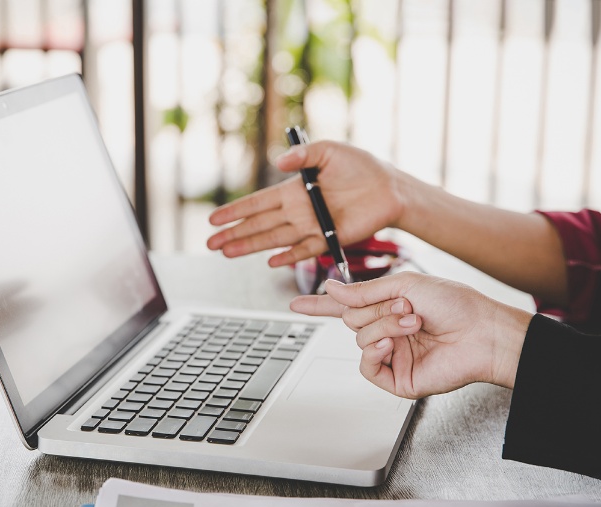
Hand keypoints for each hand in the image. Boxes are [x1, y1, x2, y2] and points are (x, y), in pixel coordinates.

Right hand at [206, 141, 404, 267]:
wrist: (390, 187)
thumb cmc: (361, 166)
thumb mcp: (329, 151)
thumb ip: (303, 155)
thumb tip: (278, 162)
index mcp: (295, 189)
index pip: (258, 203)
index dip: (235, 211)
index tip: (214, 219)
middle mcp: (299, 210)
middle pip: (259, 224)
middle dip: (234, 234)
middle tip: (211, 243)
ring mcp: (312, 227)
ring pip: (274, 239)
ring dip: (250, 246)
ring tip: (227, 253)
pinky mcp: (329, 239)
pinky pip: (304, 250)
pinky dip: (288, 256)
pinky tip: (270, 261)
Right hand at [290, 272, 532, 398]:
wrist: (482, 332)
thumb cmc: (455, 304)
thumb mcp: (404, 284)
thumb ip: (363, 291)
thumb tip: (331, 288)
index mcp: (388, 307)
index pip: (346, 308)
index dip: (321, 305)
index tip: (296, 304)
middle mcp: (387, 332)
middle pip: (351, 320)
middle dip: (375, 310)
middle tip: (405, 306)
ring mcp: (392, 355)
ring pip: (358, 339)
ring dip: (384, 326)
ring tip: (413, 322)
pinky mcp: (397, 378)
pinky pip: (366, 366)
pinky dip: (373, 351)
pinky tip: (390, 344)